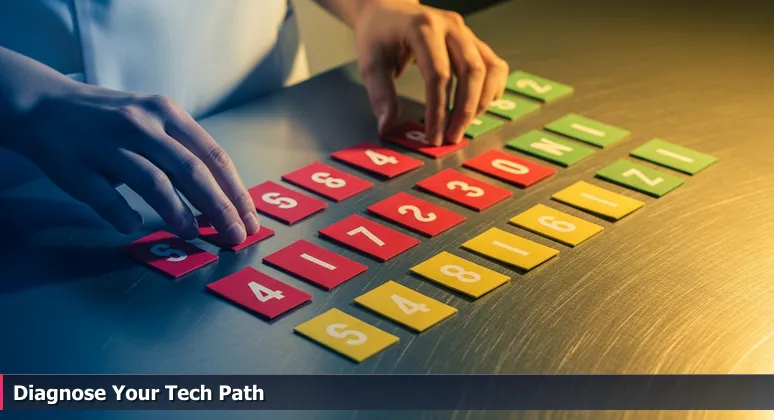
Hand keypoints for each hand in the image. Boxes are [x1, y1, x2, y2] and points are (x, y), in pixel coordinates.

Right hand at [8, 82, 259, 243]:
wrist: (45, 105)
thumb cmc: (113, 120)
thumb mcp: (154, 120)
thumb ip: (184, 152)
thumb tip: (223, 198)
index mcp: (167, 114)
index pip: (213, 156)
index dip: (236, 191)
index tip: (250, 219)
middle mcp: (141, 124)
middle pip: (191, 171)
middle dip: (219, 207)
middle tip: (234, 236)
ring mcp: (108, 144)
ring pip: (154, 182)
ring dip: (178, 213)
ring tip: (192, 234)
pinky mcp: (77, 167)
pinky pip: (107, 198)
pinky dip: (124, 216)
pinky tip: (134, 227)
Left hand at [353, 0, 508, 144]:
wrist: (387, 11)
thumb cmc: (379, 35)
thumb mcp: (371, 63)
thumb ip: (381, 95)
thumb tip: (388, 127)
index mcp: (423, 28)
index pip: (438, 74)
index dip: (438, 110)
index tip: (433, 135)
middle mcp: (451, 27)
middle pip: (471, 71)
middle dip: (464, 110)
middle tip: (452, 137)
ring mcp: (466, 33)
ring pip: (489, 69)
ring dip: (481, 102)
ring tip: (463, 125)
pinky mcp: (474, 42)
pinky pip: (495, 66)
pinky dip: (492, 90)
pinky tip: (476, 106)